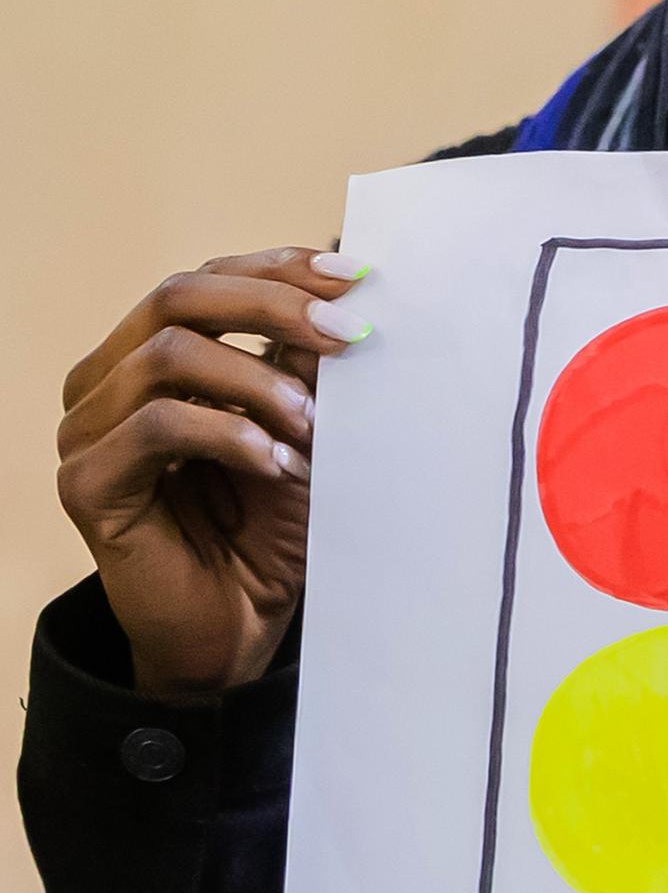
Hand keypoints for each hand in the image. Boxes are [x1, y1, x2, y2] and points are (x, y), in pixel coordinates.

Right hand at [55, 248, 367, 697]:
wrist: (241, 623)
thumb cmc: (269, 523)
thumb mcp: (303, 426)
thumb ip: (305, 360)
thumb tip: (345, 286)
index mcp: (148, 356)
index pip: (204, 280)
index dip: (277, 269)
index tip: (356, 277)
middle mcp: (105, 384)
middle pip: (178, 297)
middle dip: (274, 305)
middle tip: (349, 334)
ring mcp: (86, 432)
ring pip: (168, 355)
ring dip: (259, 381)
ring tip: (313, 424)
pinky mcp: (86, 484)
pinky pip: (158, 427)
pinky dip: (232, 435)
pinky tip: (279, 464)